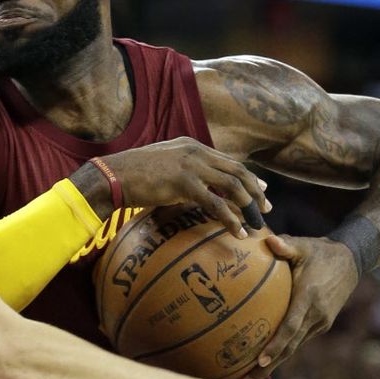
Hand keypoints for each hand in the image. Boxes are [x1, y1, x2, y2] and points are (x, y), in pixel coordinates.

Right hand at [75, 137, 271, 237]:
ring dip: (248, 206)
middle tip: (266, 209)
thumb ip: (181, 169)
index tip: (262, 190)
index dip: (248, 177)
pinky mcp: (184, 183)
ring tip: (256, 223)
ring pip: (232, 186)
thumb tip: (194, 187)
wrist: (113, 176)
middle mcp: (196, 152)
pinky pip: (216, 204)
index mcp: (192, 145)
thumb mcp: (162, 164)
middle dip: (256, 191)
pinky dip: (230, 219)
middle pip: (237, 171)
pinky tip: (238, 232)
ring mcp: (191, 166)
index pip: (228, 161)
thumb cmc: (132, 173)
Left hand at [242, 235, 358, 378]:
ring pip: (294, 347)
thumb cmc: (321, 251)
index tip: (260, 359)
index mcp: (309, 298)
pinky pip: (299, 340)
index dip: (275, 345)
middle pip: (290, 346)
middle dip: (268, 366)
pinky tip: (266, 359)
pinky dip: (283, 351)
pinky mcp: (321, 324)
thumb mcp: (304, 245)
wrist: (352, 261)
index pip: (290, 327)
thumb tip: (267, 239)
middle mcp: (316, 316)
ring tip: (250, 377)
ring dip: (274, 363)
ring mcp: (320, 322)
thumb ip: (286, 245)